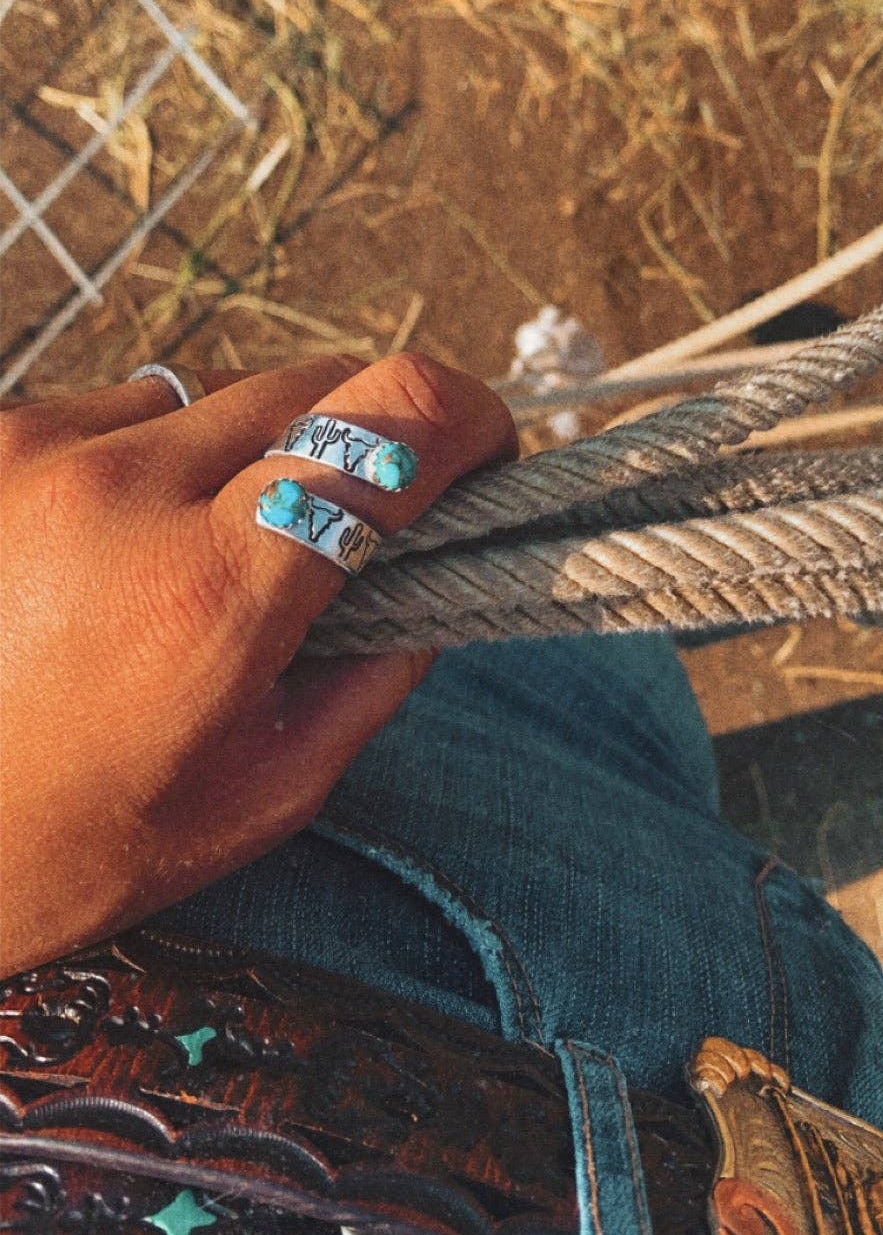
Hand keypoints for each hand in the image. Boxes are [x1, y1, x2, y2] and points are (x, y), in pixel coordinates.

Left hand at [0, 352, 516, 974]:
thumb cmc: (66, 848)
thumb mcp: (258, 796)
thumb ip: (371, 677)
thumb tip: (433, 577)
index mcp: (210, 592)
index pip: (386, 423)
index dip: (465, 417)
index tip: (485, 449)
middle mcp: (121, 489)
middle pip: (313, 385)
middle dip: (360, 440)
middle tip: (351, 521)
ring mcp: (35, 449)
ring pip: (212, 400)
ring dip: (238, 460)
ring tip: (183, 566)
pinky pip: (116, 414)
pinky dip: (142, 468)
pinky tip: (101, 556)